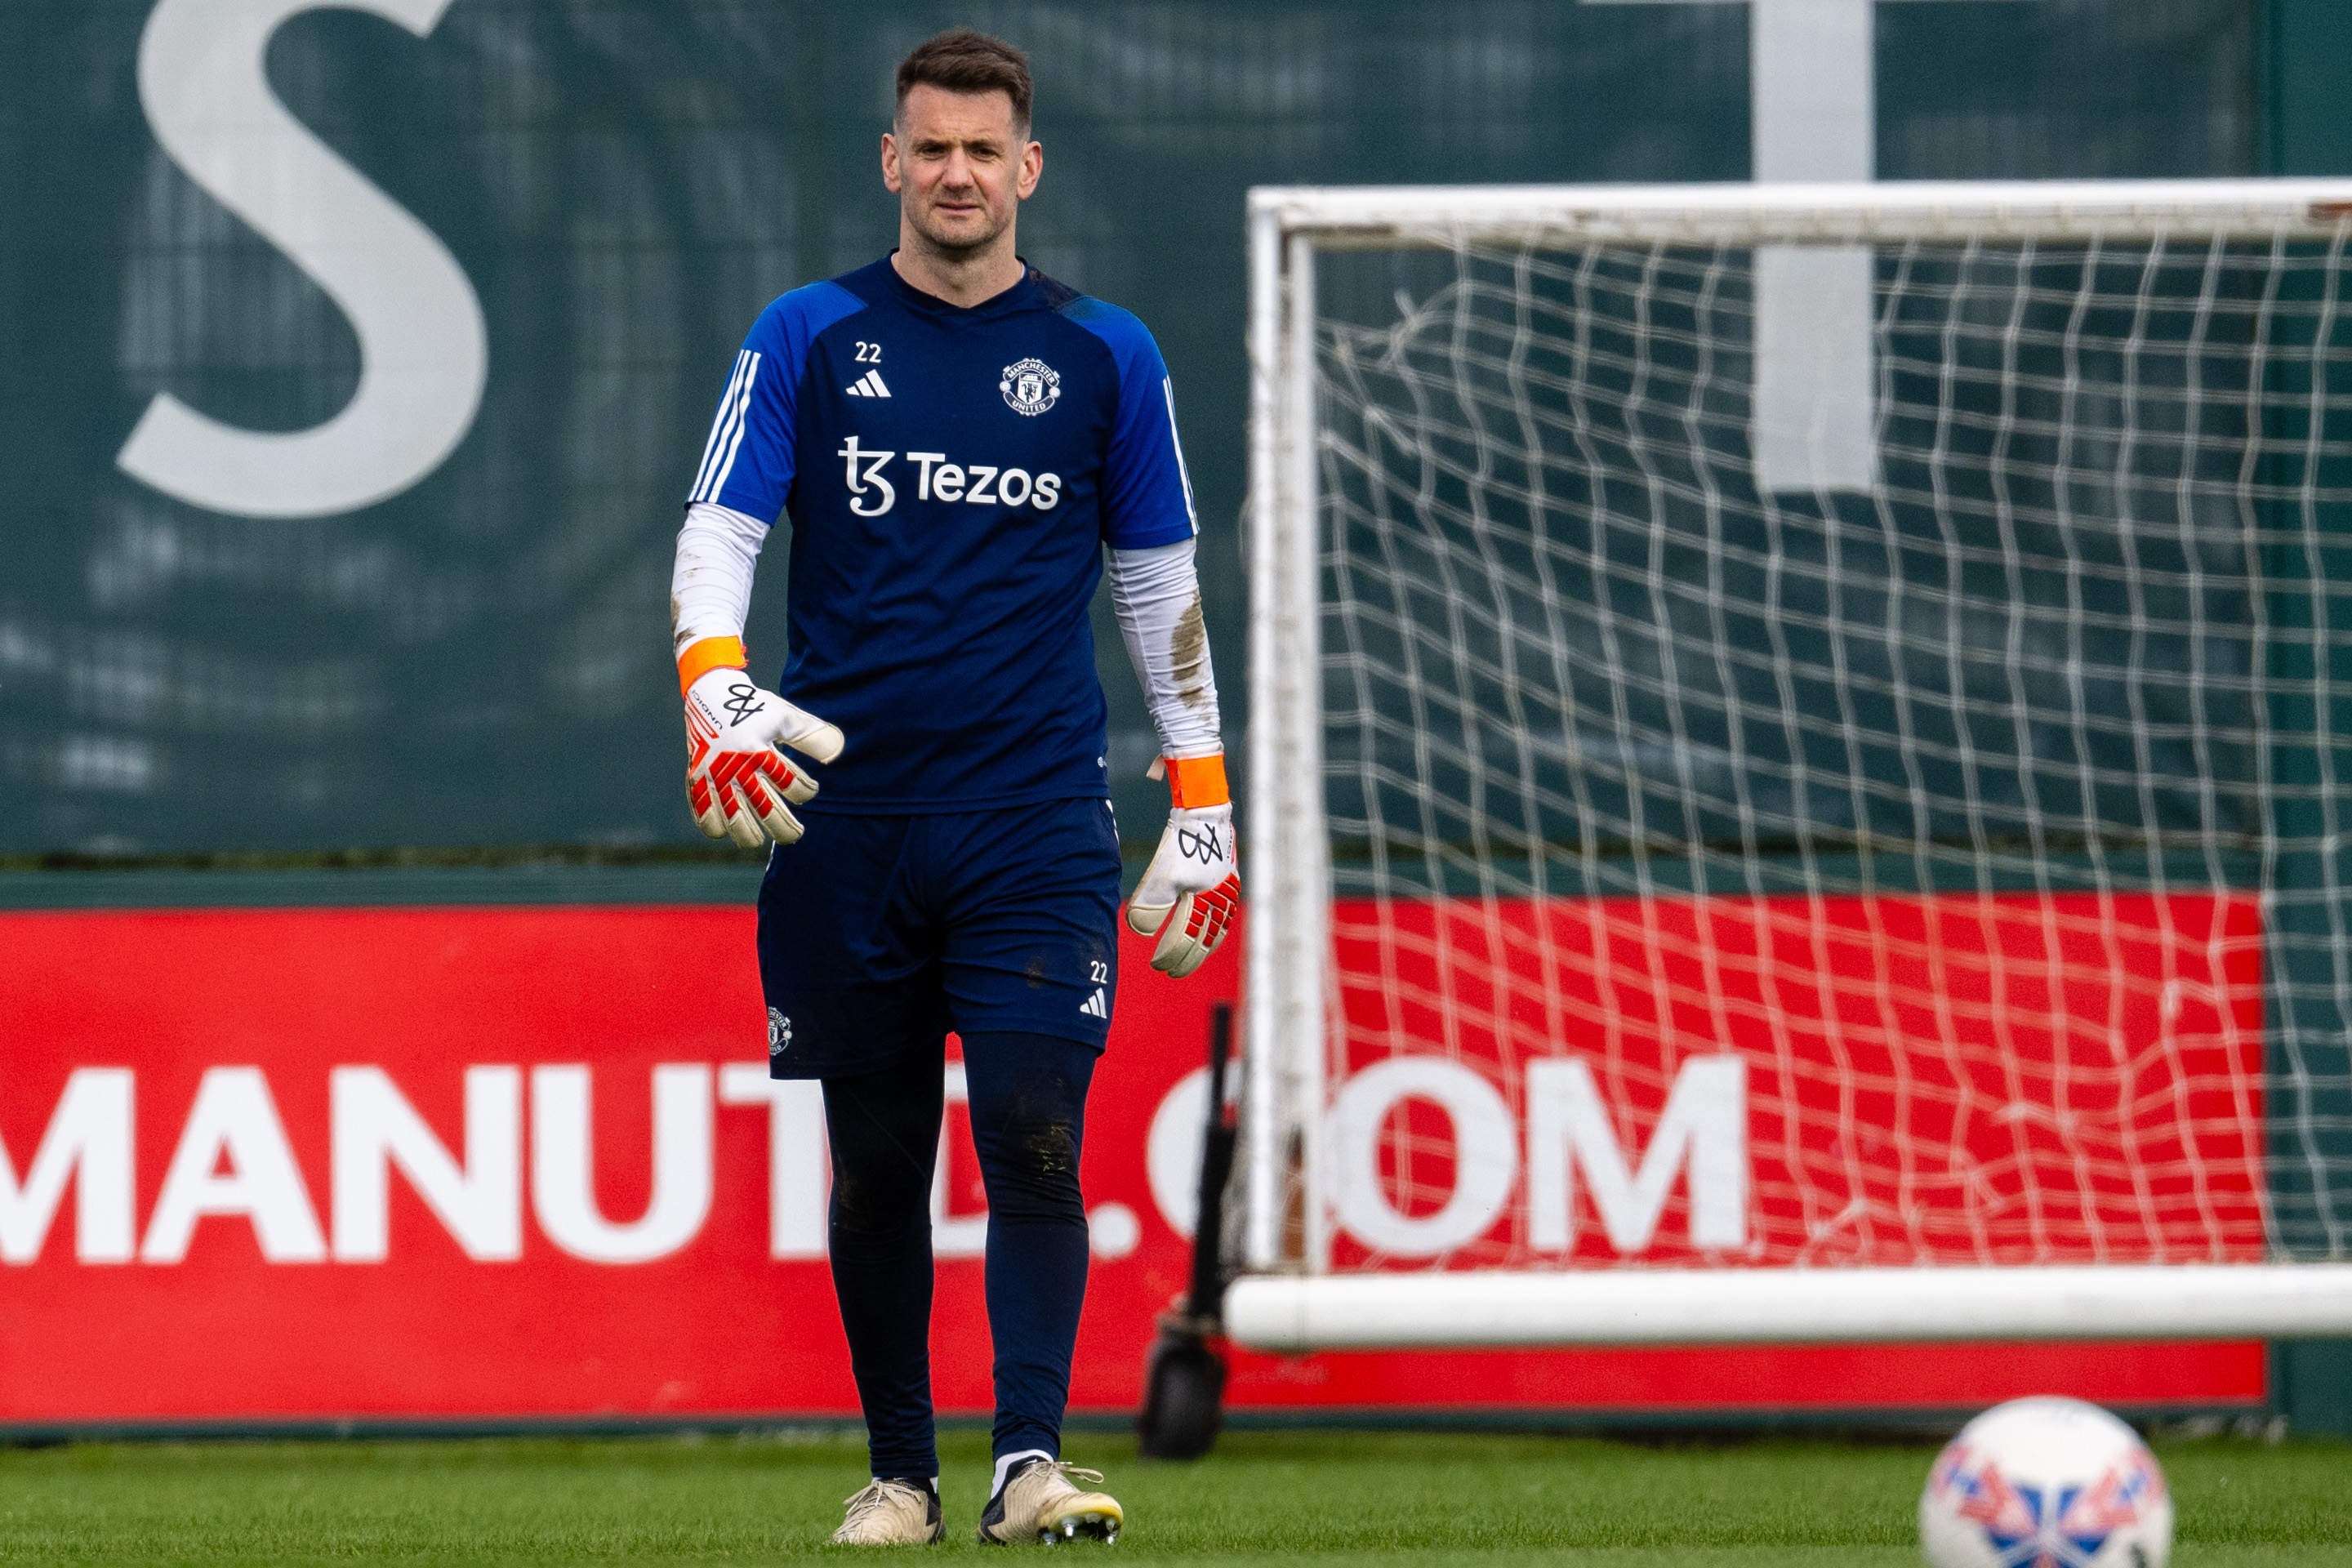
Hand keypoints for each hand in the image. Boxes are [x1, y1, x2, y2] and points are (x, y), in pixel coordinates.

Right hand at [682, 666, 844, 847]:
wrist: (709, 694)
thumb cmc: (753, 707)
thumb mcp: (785, 717)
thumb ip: (812, 736)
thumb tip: (838, 751)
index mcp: (761, 752)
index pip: (792, 785)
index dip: (806, 791)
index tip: (809, 790)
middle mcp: (737, 767)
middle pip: (765, 810)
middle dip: (784, 828)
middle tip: (796, 834)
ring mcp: (715, 776)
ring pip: (733, 819)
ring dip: (748, 835)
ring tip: (758, 841)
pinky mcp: (698, 779)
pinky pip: (703, 812)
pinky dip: (714, 827)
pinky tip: (726, 830)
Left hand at [1126, 757, 1238, 977]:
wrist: (1205, 813)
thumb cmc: (1182, 845)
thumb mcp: (1162, 875)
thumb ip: (1150, 905)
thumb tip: (1139, 931)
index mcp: (1205, 903)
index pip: (1186, 941)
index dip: (1172, 957)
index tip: (1158, 966)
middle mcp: (1220, 902)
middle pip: (1204, 941)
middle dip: (1187, 959)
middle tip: (1171, 971)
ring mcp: (1228, 892)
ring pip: (1217, 931)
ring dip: (1201, 948)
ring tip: (1189, 957)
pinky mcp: (1229, 881)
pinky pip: (1224, 916)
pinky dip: (1213, 930)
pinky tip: (1206, 931)